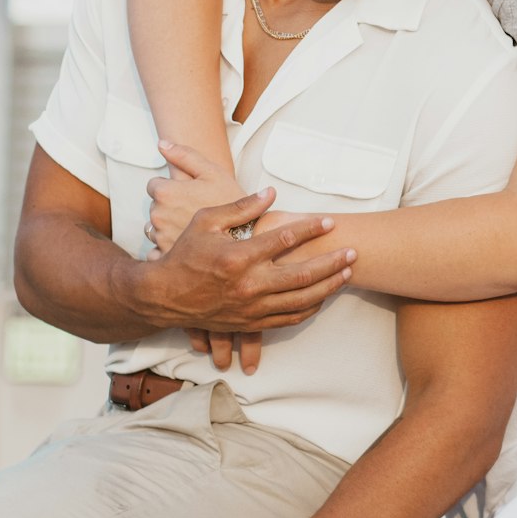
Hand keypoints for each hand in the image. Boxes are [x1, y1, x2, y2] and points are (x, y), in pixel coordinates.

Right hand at [135, 192, 356, 339]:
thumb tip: (271, 193)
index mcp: (239, 257)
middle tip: (353, 252)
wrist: (163, 296)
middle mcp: (248, 286)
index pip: (285, 240)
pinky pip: (287, 319)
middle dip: (331, 263)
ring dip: (327, 287)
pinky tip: (322, 298)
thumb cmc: (184, 254)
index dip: (310, 229)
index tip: (329, 222)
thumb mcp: (206, 221)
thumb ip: (241, 207)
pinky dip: (308, 309)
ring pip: (300, 301)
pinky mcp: (249, 323)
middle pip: (302, 275)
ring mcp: (251, 308)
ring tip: (346, 274)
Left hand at [148, 142, 247, 253]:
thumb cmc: (229, 202)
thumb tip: (162, 145)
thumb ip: (183, 155)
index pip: (154, 185)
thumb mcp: (211, 171)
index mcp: (166, 193)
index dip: (171, 187)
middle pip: (155, 206)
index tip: (187, 193)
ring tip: (192, 226)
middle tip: (193, 208)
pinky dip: (167, 246)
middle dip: (170, 206)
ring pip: (155, 228)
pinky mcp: (165, 255)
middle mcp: (158, 216)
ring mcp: (161, 237)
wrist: (245, 235)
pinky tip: (187, 242)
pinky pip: (156, 250)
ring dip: (167, 226)